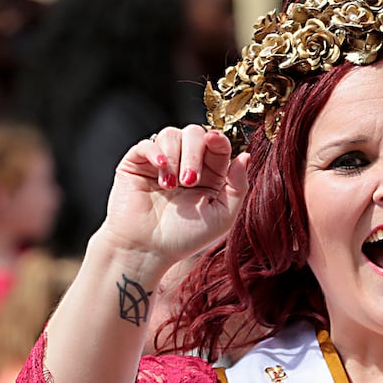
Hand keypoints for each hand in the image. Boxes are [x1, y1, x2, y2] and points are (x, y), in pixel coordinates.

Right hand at [91, 125, 249, 269]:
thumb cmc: (185, 237)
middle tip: (189, 181)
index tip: (216, 141)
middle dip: (195, 153)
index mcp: (209, 174)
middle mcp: (185, 163)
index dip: (218, 139)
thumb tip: (246, 155)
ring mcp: (161, 162)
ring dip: (175, 157)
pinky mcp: (137, 164)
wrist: (148, 250)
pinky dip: (156, 153)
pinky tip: (161, 170)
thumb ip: (238, 186)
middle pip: (195, 133)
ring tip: (171, 186)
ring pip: (171, 134)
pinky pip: (147, 144)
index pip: (217, 144)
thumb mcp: (222, 216)